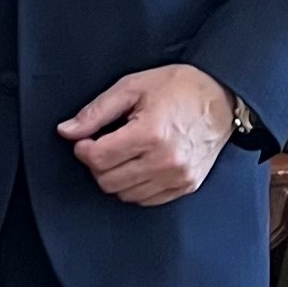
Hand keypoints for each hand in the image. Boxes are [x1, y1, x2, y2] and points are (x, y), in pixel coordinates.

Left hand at [57, 64, 234, 206]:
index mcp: (150, 134)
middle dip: (96, 164)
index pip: (98, 159)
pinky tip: (137, 164)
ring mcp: (178, 178)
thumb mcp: (132, 87)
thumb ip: (95, 111)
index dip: (82, 149)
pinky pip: (146, 200)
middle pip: (108, 181)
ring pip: (125, 195)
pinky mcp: (186, 186)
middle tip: (101, 145)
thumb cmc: (177, 87)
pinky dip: (134, 186)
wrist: (221, 97)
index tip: (84, 139)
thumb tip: (66, 131)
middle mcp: (166, 161)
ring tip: (122, 152)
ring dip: (114, 176)